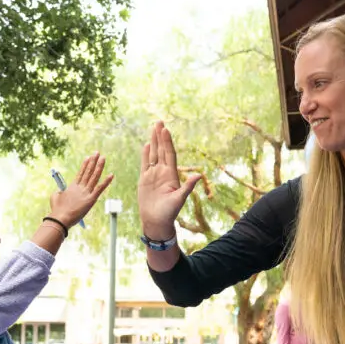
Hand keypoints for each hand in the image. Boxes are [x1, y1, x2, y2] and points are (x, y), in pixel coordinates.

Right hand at [48, 152, 113, 228]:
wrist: (60, 218)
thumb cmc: (57, 209)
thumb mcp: (55, 197)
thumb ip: (59, 192)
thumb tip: (60, 191)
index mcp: (72, 187)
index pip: (80, 173)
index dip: (85, 165)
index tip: (88, 158)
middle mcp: (80, 187)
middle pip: (88, 172)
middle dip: (93, 161)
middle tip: (97, 153)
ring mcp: (86, 193)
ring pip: (94, 177)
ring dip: (99, 166)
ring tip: (103, 158)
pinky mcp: (91, 199)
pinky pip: (100, 189)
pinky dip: (106, 182)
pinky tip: (111, 175)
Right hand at [138, 121, 201, 239]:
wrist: (156, 222)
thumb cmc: (169, 213)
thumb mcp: (179, 199)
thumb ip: (188, 187)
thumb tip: (199, 175)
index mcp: (172, 175)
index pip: (170, 154)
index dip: (167, 142)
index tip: (166, 130)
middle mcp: (163, 172)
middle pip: (161, 150)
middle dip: (160, 136)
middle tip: (159, 122)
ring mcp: (153, 175)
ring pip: (153, 154)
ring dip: (153, 142)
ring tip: (153, 128)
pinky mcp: (144, 180)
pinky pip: (145, 164)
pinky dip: (145, 154)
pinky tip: (147, 145)